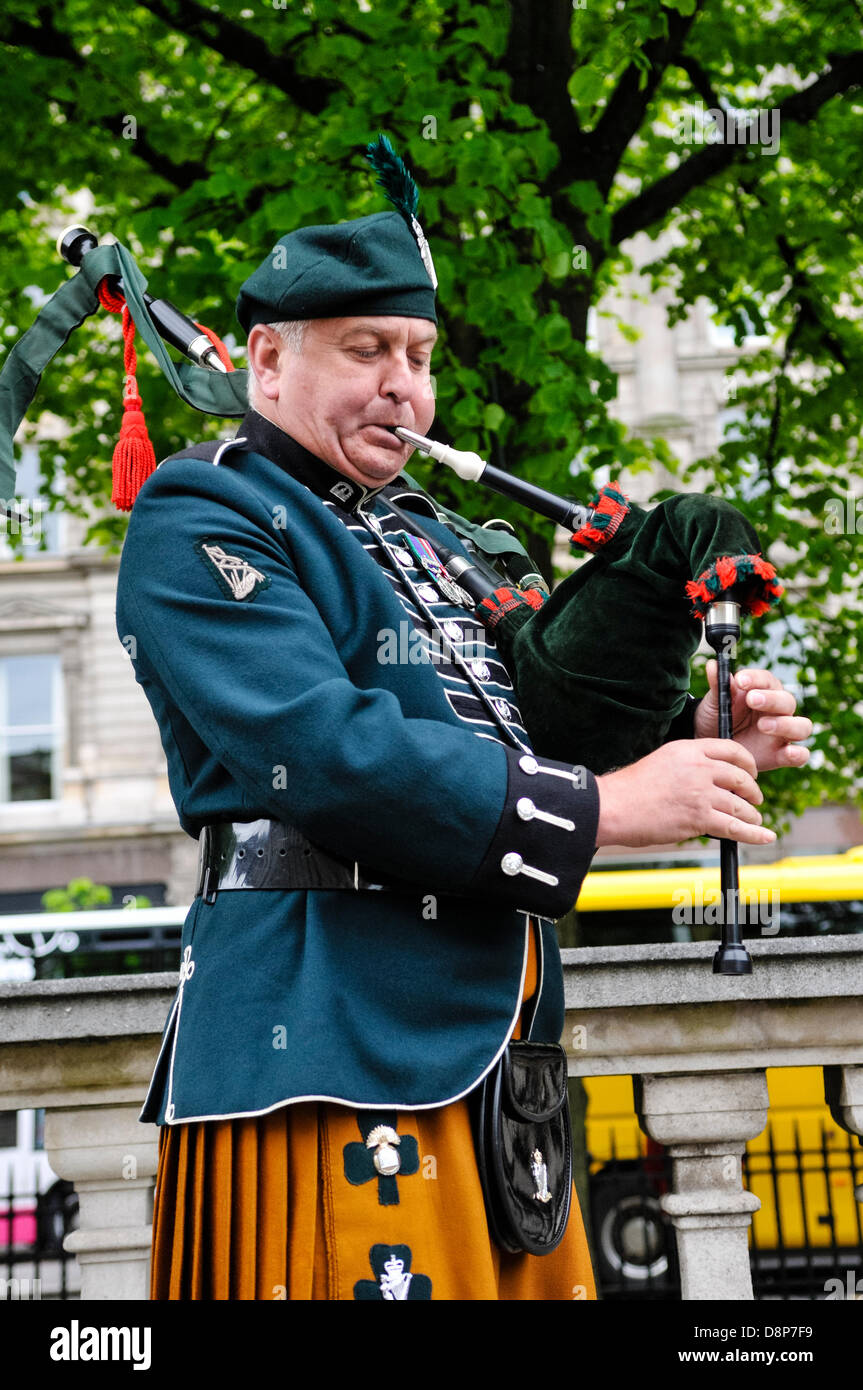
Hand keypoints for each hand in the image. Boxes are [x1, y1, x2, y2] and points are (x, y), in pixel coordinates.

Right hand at [595, 739, 774, 848]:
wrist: (613, 807)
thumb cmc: (631, 788)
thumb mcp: (663, 761)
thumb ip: (689, 764)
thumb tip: (710, 777)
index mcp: (689, 750)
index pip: (731, 750)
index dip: (748, 763)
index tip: (751, 773)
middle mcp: (699, 768)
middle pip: (741, 778)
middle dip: (753, 791)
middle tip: (754, 799)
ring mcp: (701, 793)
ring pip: (740, 805)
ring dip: (751, 815)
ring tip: (754, 821)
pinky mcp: (699, 818)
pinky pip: (736, 828)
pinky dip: (754, 834)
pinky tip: (765, 835)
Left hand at [694, 662, 811, 772]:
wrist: (712, 745)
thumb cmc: (717, 717)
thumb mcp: (713, 703)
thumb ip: (718, 686)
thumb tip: (712, 665)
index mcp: (763, 691)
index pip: (766, 680)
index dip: (756, 679)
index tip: (740, 680)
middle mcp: (778, 711)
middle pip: (787, 701)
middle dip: (771, 699)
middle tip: (752, 699)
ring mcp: (782, 734)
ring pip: (801, 726)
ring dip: (786, 724)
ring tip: (763, 725)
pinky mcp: (781, 755)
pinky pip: (800, 755)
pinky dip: (798, 754)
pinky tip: (788, 753)